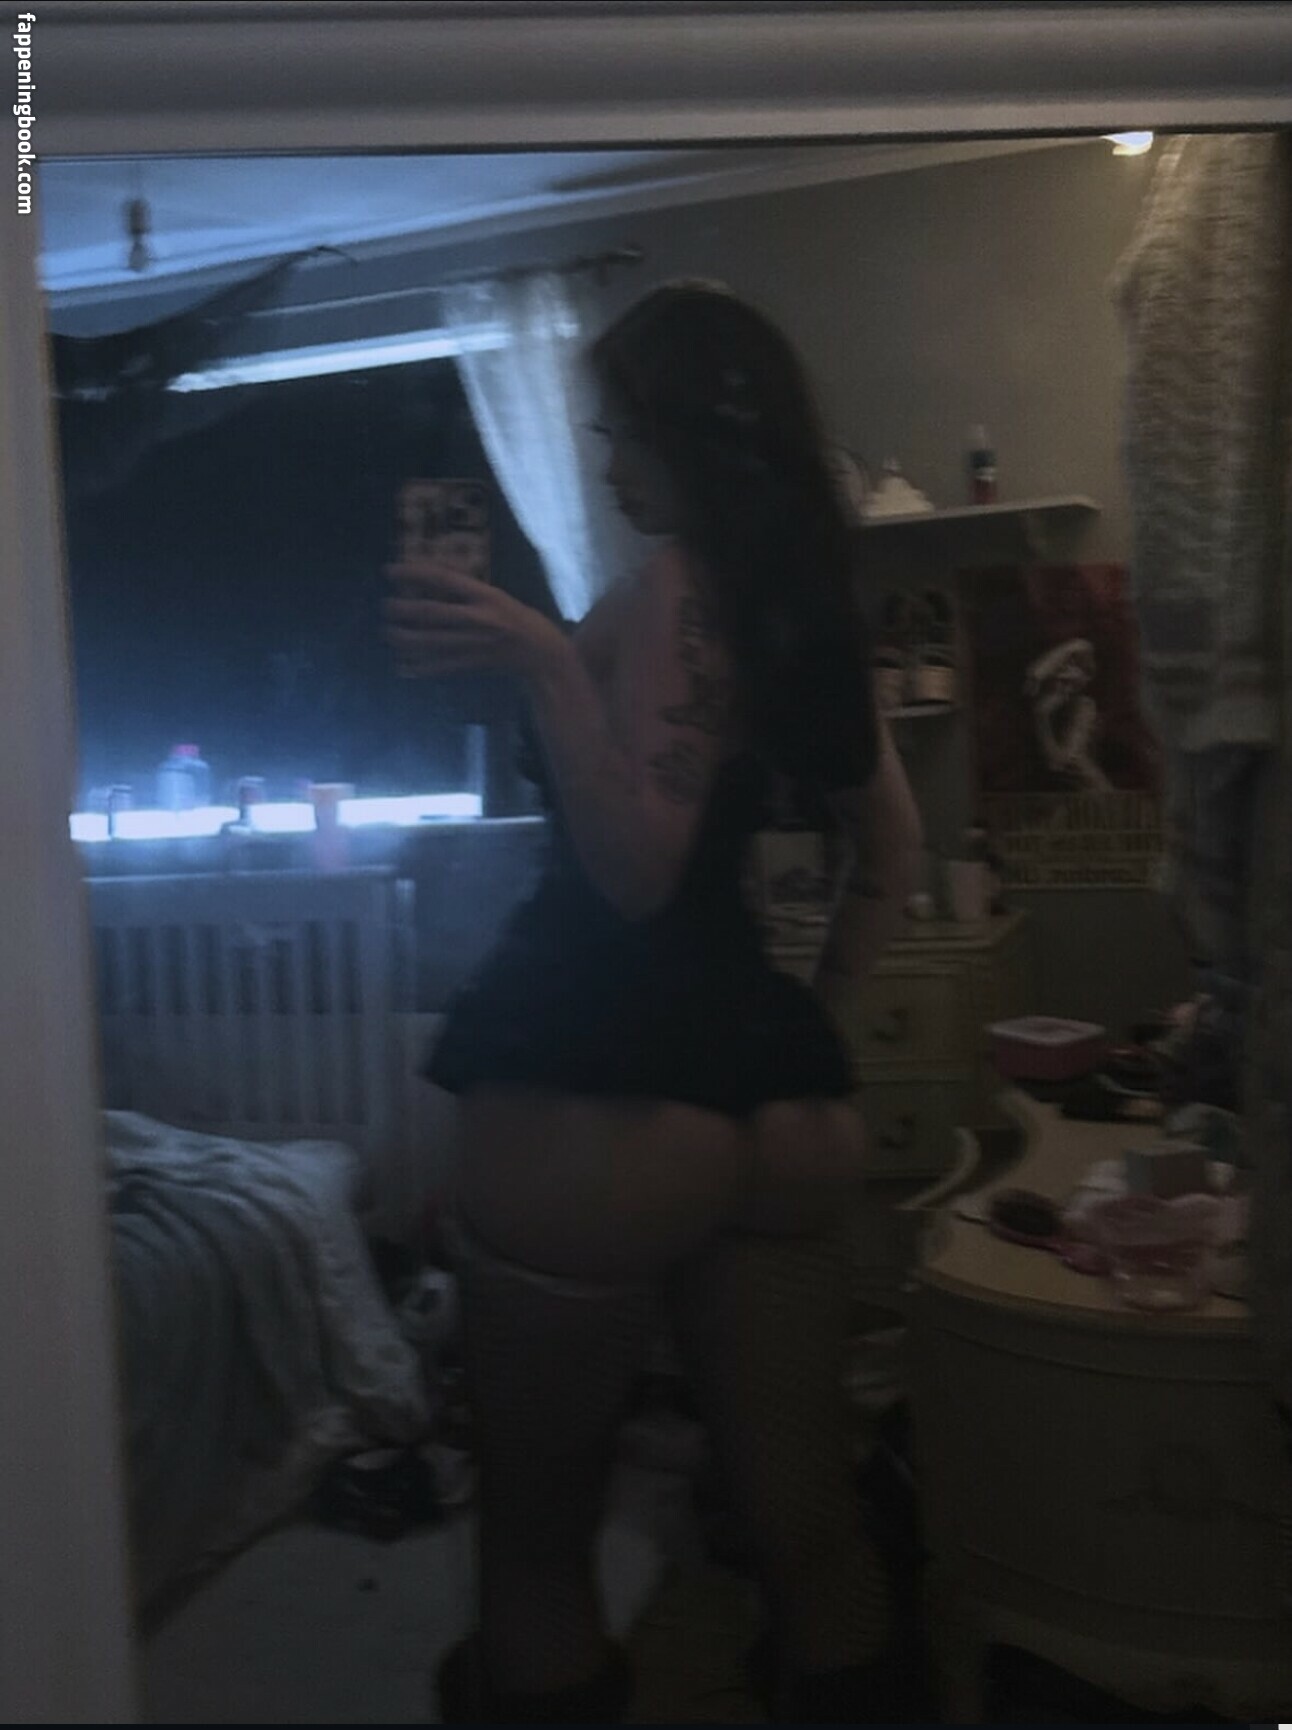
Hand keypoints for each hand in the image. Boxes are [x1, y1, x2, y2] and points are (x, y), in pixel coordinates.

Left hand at [382, 555, 567, 682]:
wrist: (544, 654)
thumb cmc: (519, 618)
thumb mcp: (496, 595)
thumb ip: (466, 587)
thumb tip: (432, 571)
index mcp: (486, 597)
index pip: (444, 580)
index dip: (415, 574)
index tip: (391, 571)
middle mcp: (480, 619)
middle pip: (435, 613)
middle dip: (406, 610)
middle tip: (386, 606)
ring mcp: (477, 644)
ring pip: (434, 642)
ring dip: (407, 639)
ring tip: (389, 633)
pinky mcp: (476, 664)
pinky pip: (444, 666)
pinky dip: (423, 667)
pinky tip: (404, 666)